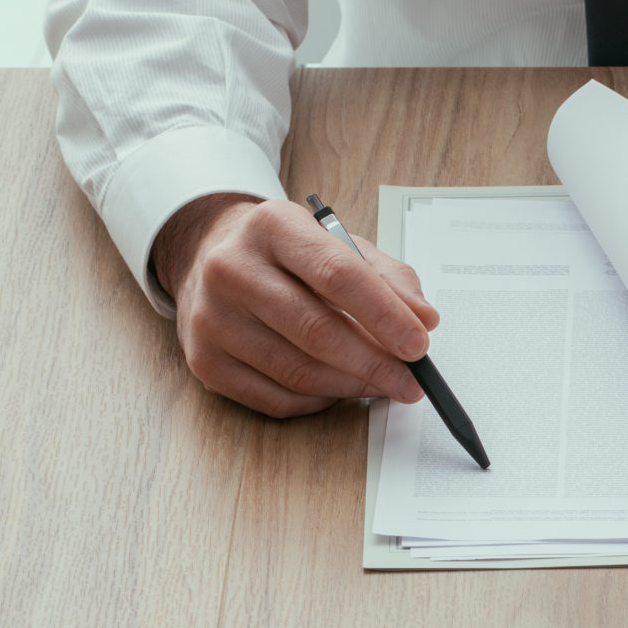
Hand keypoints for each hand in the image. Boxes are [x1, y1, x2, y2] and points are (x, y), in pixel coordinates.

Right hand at [155, 193, 440, 417]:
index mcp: (272, 226)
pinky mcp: (204, 360)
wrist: (209, 258)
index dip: (385, 315)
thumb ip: (388, 278)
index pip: (338, 275)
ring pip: (297, 372)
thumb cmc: (286, 256)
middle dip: (375, 364)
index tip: (419, 345)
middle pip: (316, 331)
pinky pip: (276, 399)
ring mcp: (212, 318)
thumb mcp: (338, 245)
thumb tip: (423, 320)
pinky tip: (338, 388)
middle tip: (410, 382)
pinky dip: (318, 401)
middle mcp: (231, 268)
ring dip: (351, 386)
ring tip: (381, 384)